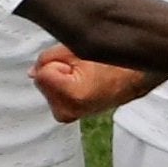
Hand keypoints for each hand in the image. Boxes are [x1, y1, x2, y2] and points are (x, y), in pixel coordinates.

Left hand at [30, 44, 151, 121]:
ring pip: (47, 88)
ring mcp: (71, 115)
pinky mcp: (70, 116)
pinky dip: (62, 88)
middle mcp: (71, 111)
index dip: (56, 62)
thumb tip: (33, 71)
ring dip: (59, 80)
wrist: (134, 77)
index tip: (75, 64)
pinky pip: (54, 95)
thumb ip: (49, 58)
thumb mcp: (78, 50)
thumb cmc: (114, 62)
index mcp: (74, 95)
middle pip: (42, 82)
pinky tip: (81, 84)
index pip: (42, 73)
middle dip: (56, 71)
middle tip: (80, 69)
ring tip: (83, 76)